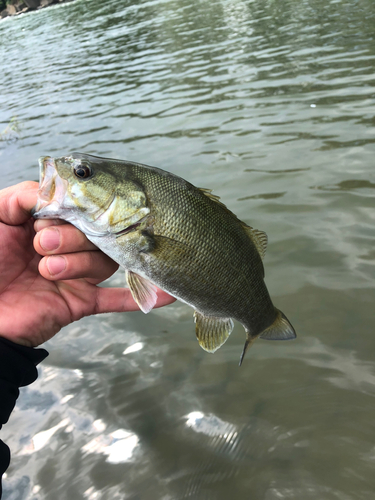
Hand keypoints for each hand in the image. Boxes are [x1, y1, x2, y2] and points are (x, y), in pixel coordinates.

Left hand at [0, 181, 174, 346]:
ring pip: (104, 260)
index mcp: (48, 224)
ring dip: (80, 263)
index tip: (52, 216)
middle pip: (96, 232)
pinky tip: (166, 294)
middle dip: (72, 237)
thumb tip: (59, 188)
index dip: (71, 210)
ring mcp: (76, 275)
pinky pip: (116, 299)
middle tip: (43, 245)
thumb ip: (26, 195)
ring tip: (49, 270)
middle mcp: (67, 247)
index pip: (79, 208)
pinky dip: (139, 297)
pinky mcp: (80, 303)